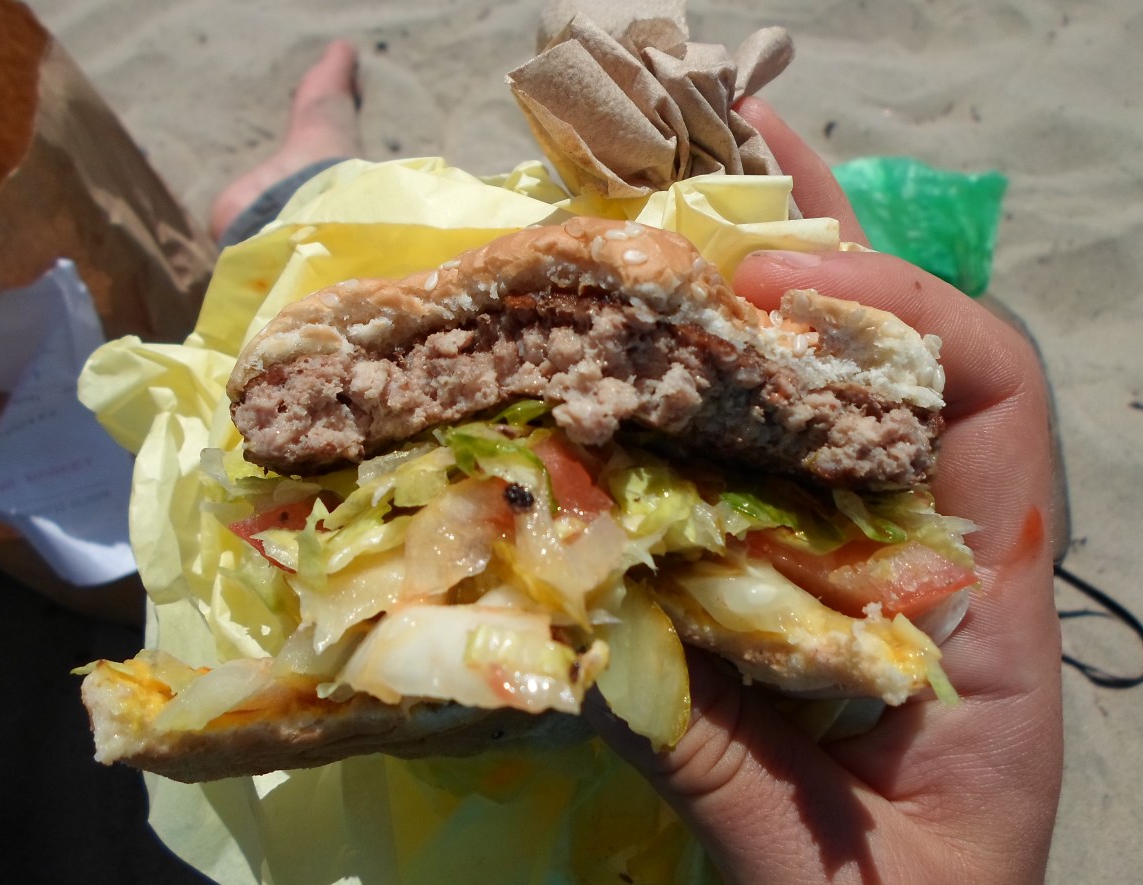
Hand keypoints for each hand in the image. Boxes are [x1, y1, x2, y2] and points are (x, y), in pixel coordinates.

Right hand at [586, 97, 1062, 883]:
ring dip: (745, 305)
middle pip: (893, 366)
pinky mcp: (778, 603)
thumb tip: (584, 643)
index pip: (994, 398)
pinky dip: (681, 415)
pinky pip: (734, 484)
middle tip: (721, 153)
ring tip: (666, 206)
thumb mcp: (825, 872)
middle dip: (817, 252)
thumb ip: (725, 767)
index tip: (769, 282)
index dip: (895, 311)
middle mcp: (921, 559)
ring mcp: (847, 571)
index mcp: (981, 611)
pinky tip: (619, 362)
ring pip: (811, 410)